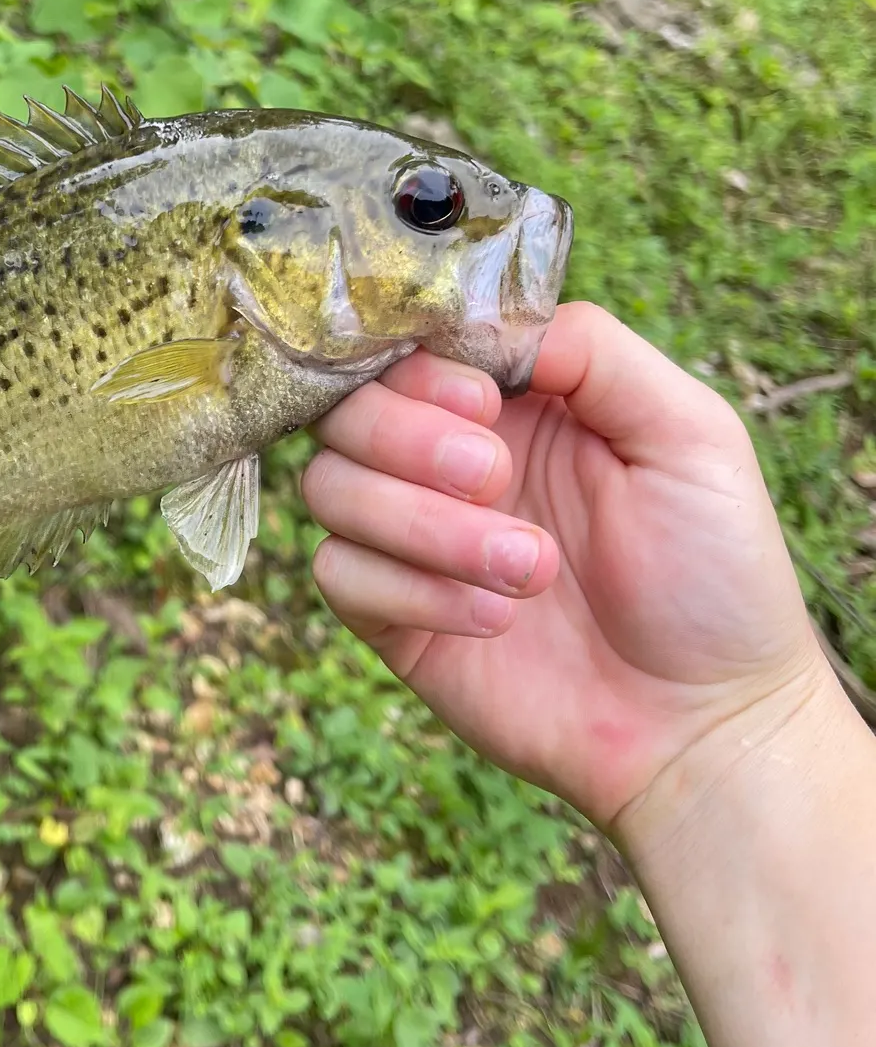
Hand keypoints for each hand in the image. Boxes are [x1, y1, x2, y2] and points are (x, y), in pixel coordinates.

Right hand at [300, 301, 828, 831]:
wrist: (701, 725)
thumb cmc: (714, 577)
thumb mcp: (689, 437)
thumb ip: (596, 354)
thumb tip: (494, 321)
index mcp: (514, 406)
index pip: (410, 347)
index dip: (423, 365)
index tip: (484, 402)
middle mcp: (448, 463)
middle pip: (347, 410)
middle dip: (410, 440)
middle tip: (496, 478)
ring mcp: (412, 540)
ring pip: (330, 489)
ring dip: (425, 526)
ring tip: (530, 571)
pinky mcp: (391, 616)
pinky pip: (337, 574)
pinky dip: (411, 592)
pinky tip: (494, 623)